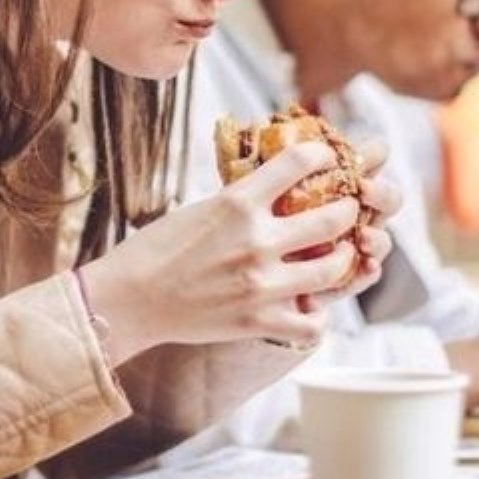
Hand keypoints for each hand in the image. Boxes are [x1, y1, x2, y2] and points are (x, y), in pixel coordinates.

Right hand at [80, 141, 399, 362]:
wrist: (129, 299)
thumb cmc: (156, 250)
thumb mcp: (201, 208)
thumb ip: (242, 202)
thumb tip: (276, 186)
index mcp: (237, 202)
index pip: (299, 162)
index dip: (323, 156)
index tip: (329, 159)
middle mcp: (256, 240)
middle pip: (334, 217)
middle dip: (350, 211)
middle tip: (348, 210)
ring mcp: (261, 283)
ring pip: (334, 269)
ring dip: (343, 259)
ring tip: (339, 255)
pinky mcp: (257, 321)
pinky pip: (312, 322)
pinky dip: (317, 315)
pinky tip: (310, 305)